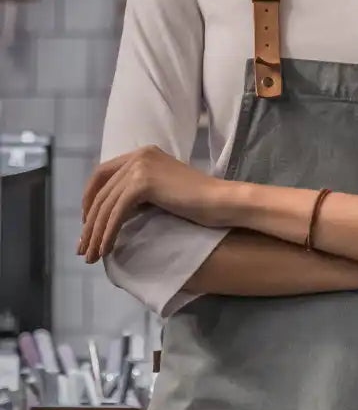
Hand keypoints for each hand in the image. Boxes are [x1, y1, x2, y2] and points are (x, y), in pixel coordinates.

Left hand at [78, 146, 232, 262]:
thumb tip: (113, 212)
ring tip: (91, 256)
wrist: (221, 202)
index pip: (102, 174)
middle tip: (83, 248)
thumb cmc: (199, 202)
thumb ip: (140, 191)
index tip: (86, 224)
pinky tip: (106, 249)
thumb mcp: (162, 190)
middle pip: (100, 192)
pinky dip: (108, 233)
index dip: (89, 200)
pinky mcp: (143, 183)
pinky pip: (116, 213)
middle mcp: (138, 156)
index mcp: (142, 154)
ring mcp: (140, 167)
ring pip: (105, 205)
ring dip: (95, 233)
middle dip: (88, 223)